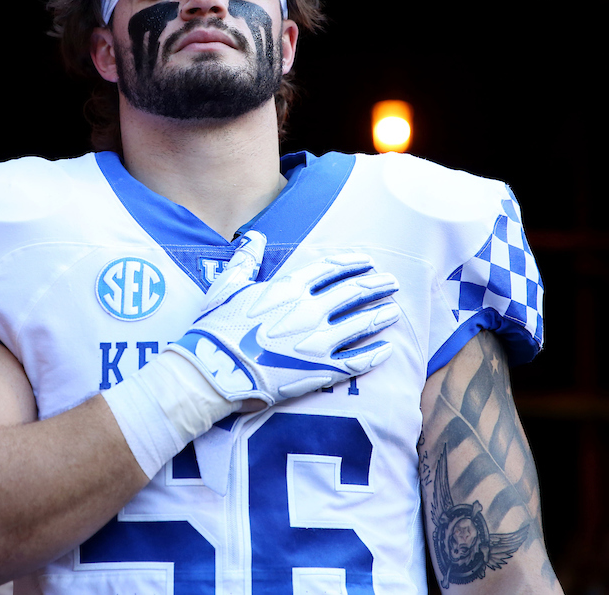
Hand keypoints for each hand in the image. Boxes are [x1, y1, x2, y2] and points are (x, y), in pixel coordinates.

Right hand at [168, 231, 400, 405]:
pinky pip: (356, 360)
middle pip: (352, 292)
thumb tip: (254, 237)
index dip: (352, 263)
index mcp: (289, 288)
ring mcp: (318, 340)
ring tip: (393, 311)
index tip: (367, 261)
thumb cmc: (217, 327)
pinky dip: (374, 354)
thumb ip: (245, 259)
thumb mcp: (227, 285)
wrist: (215, 369)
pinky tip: (387, 349)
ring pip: (360, 324)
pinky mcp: (320, 370)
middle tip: (391, 282)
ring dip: (380, 315)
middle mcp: (310, 310)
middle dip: (375, 285)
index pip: (330, 268)